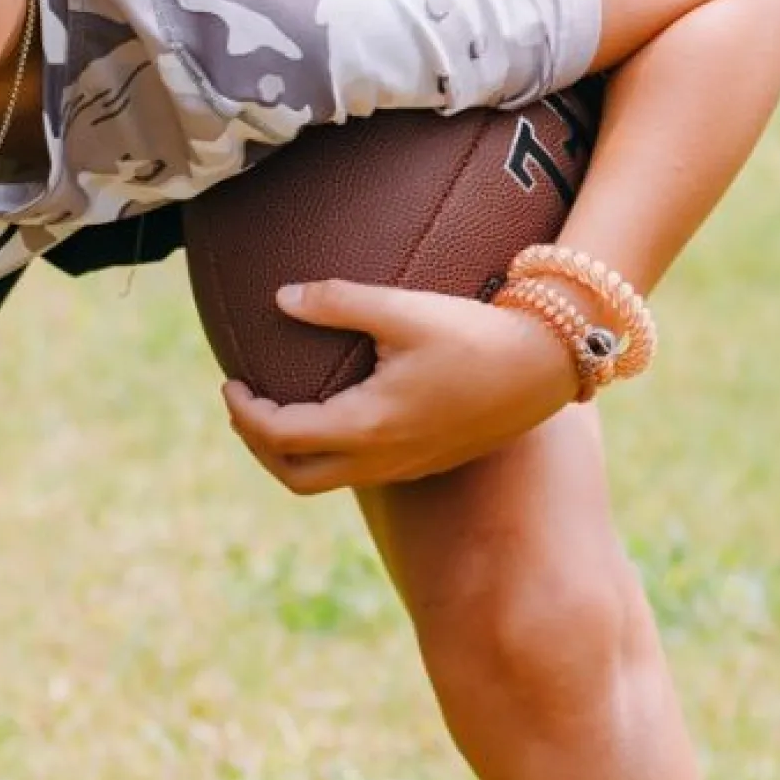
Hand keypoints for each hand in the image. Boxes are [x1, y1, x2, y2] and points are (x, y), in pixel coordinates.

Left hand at [223, 280, 577, 493]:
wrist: (548, 365)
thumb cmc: (478, 334)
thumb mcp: (404, 309)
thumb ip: (338, 301)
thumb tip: (281, 297)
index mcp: (368, 425)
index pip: (280, 435)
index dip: (245, 412)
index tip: (231, 382)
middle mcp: (382, 458)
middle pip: (295, 476)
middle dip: (258, 445)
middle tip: (245, 405)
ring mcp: (406, 467)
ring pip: (326, 481)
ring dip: (291, 454)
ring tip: (279, 413)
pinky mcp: (426, 463)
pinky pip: (359, 473)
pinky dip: (328, 454)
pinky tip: (334, 415)